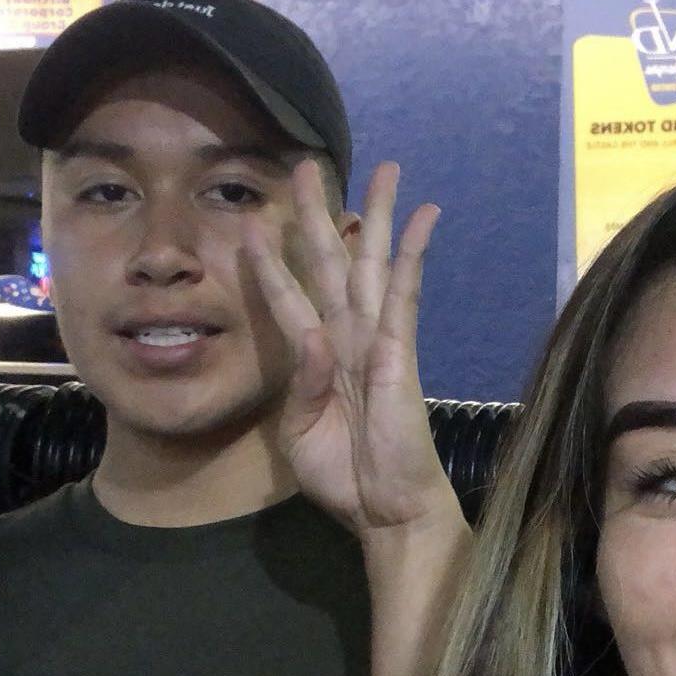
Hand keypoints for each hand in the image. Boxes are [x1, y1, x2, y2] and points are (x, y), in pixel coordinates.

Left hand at [246, 158, 459, 537]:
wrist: (385, 509)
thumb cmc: (342, 477)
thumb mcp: (298, 431)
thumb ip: (300, 384)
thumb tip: (307, 337)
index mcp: (315, 358)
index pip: (287, 295)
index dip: (268, 260)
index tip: (252, 222)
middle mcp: (345, 337)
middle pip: (330, 261)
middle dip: (319, 213)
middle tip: (307, 166)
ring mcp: (375, 339)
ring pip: (371, 262)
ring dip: (373, 214)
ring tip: (381, 168)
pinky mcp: (401, 349)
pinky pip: (405, 293)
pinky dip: (413, 253)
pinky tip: (423, 215)